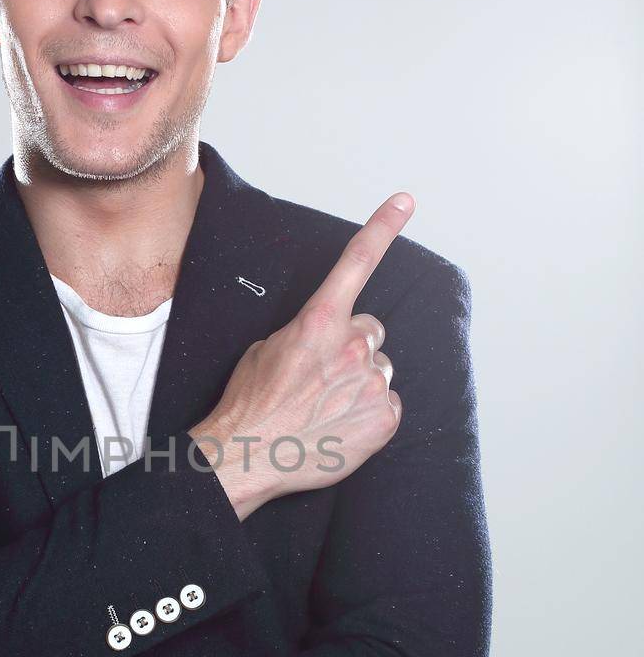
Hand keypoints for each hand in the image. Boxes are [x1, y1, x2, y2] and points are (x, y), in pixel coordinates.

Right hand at [189, 192, 413, 520]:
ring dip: (358, 383)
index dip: (384, 227)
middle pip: (370, 332)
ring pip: (378, 371)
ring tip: (324, 408)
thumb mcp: (267, 350)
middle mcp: (352, 346)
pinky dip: (368, 414)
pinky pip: (387, 405)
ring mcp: (371, 382)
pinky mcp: (385, 418)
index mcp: (319, 321)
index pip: (357, 263)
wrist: (249, 456)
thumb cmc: (251, 404)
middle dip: (352, 347)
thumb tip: (326, 339)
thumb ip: (307, 332)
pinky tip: (339, 426)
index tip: (407, 200)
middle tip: (321, 375)